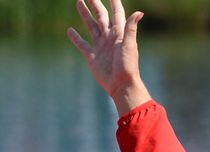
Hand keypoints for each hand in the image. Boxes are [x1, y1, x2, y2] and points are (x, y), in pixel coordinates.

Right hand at [67, 0, 149, 115]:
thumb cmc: (128, 65)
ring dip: (85, 14)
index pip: (117, 14)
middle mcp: (109, 38)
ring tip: (78, 2)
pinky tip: (70, 30)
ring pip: (91, 26)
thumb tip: (139, 12)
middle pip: (101, 16)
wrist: (121, 85)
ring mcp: (100, 46)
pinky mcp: (92, 56)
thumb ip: (131, 28)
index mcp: (119, 34)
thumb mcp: (129, 45)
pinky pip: (82, 44)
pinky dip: (76, 37)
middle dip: (95, 4)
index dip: (114, 3)